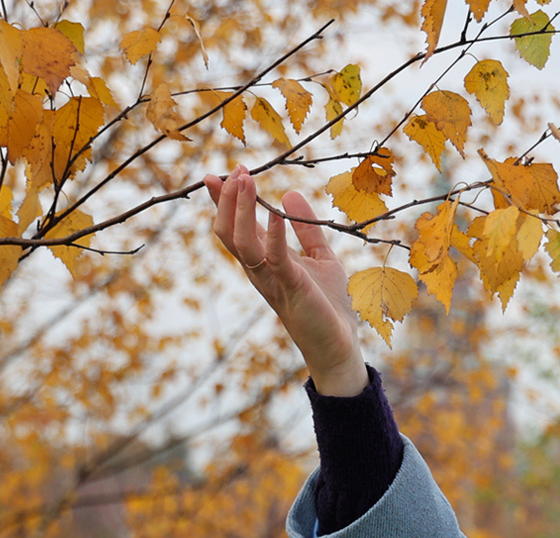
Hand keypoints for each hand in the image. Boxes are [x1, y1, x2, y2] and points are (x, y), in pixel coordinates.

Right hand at [203, 166, 366, 396]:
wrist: (340, 345)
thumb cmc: (328, 305)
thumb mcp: (320, 258)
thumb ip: (306, 228)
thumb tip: (290, 193)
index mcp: (263, 262)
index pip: (234, 227)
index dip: (223, 202)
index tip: (219, 173)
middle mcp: (260, 271)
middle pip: (229, 232)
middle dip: (229, 200)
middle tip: (237, 170)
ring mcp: (272, 281)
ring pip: (242, 243)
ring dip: (242, 210)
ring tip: (246, 180)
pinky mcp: (292, 289)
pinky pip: (276, 259)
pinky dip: (274, 235)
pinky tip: (275, 213)